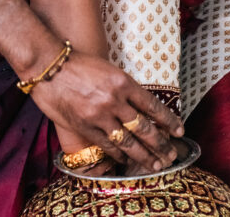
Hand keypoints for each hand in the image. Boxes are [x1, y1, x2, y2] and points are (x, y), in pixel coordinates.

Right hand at [31, 51, 183, 172]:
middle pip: (144, 128)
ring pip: (128, 142)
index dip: (168, 121)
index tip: (179, 130)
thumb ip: (124, 88)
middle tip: (172, 155)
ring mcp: (99, 115)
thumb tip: (140, 108)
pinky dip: (119, 155)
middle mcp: (114, 100)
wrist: (50, 67)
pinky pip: (107, 145)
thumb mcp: (109, 70)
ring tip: (156, 164)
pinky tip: (127, 160)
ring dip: (144, 156)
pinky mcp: (85, 127)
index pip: (152, 106)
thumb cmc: (80, 64)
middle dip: (161, 144)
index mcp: (123, 82)